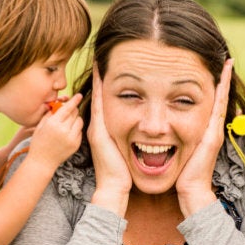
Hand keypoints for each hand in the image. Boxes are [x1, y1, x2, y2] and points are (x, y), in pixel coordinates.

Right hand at [27, 93, 82, 169]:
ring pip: (80, 121)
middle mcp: (64, 130)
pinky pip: (80, 131)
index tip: (79, 95)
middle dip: (73, 110)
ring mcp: (71, 138)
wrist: (42, 162)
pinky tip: (67, 133)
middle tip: (68, 112)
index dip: (74, 100)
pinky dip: (75, 130)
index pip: (68, 108)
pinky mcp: (76, 144)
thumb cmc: (38, 142)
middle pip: (75, 113)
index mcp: (53, 124)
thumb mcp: (40, 126)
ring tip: (67, 124)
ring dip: (75, 119)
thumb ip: (50, 114)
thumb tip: (59, 105)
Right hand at [88, 64, 131, 215]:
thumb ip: (132, 137)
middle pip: (100, 95)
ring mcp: (97, 127)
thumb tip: (147, 129)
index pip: (109, 101)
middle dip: (101, 76)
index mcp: (107, 129)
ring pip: (98, 96)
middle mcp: (99, 125)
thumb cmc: (125, 171)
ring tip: (100, 60)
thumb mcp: (128, 149)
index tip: (112, 67)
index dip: (109, 84)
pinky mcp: (98, 131)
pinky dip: (100, 89)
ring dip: (99, 78)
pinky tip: (101, 74)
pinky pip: (98, 104)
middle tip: (103, 57)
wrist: (115, 187)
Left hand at [176, 59, 232, 216]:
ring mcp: (214, 129)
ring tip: (226, 60)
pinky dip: (222, 90)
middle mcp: (210, 127)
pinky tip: (223, 76)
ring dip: (223, 79)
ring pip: (221, 98)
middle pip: (217, 96)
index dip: (210, 85)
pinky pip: (219, 107)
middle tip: (222, 56)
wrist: (190, 189)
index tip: (211, 67)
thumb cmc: (180, 172)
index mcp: (201, 129)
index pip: (206, 101)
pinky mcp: (213, 134)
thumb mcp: (177, 148)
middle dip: (220, 76)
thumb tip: (159, 127)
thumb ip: (172, 136)